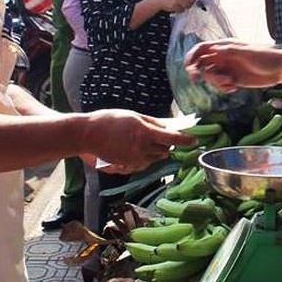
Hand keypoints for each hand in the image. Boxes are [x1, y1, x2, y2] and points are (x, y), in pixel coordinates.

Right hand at [78, 109, 194, 173]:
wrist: (87, 135)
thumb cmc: (109, 120)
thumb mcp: (133, 116)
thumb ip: (152, 122)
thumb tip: (168, 126)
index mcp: (144, 133)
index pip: (172, 138)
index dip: (185, 140)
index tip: (194, 139)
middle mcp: (142, 149)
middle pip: (165, 149)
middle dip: (168, 143)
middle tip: (164, 135)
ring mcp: (135, 159)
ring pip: (156, 157)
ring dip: (157, 150)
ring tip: (146, 140)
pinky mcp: (128, 165)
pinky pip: (144, 163)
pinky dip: (146, 157)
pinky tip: (136, 148)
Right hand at [154, 0, 195, 13]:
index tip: (193, 0)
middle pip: (191, 0)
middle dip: (190, 3)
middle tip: (187, 4)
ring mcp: (177, 0)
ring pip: (187, 5)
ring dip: (185, 7)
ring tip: (180, 6)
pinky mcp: (175, 6)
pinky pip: (181, 10)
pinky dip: (180, 10)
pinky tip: (176, 7)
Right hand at [184, 38, 281, 92]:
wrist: (280, 69)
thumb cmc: (265, 56)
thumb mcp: (247, 52)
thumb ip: (230, 51)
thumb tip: (213, 50)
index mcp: (225, 47)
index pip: (202, 49)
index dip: (192, 56)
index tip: (189, 66)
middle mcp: (224, 57)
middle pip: (202, 64)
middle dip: (197, 71)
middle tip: (196, 79)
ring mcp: (228, 69)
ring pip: (211, 77)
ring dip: (216, 82)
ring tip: (231, 82)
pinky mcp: (233, 80)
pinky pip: (221, 86)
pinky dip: (224, 88)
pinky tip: (236, 87)